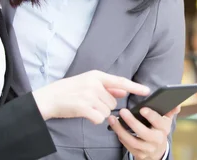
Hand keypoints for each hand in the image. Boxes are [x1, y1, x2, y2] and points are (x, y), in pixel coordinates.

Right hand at [32, 70, 149, 123]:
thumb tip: (124, 91)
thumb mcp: (89, 83)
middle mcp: (94, 83)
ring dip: (98, 113)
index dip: (135, 87)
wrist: (49, 97)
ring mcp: (89, 95)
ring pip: (107, 111)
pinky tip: (84, 114)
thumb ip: (107, 87)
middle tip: (90, 103)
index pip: (120, 81)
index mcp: (97, 75)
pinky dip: (93, 119)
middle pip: (113, 102)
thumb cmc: (70, 91)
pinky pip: (99, 118)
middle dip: (105, 106)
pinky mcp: (83, 107)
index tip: (147, 90)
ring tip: (85, 107)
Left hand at [108, 106, 180, 159]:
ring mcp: (147, 149)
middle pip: (143, 132)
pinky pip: (127, 146)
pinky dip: (120, 136)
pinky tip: (115, 128)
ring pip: (132, 141)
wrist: (157, 151)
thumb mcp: (166, 120)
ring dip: (120, 130)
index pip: (158, 122)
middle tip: (123, 111)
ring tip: (112, 119)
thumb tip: (177, 104)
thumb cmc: (159, 129)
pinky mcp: (139, 154)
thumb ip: (170, 110)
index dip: (151, 116)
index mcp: (164, 129)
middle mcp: (157, 140)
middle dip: (132, 121)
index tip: (142, 108)